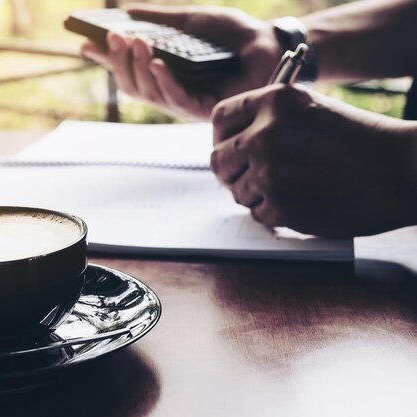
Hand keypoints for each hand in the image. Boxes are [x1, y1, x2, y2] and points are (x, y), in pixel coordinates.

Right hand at [80, 4, 281, 119]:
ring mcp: (185, 102)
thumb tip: (126, 12)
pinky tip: (157, 64)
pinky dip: (165, 82)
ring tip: (135, 42)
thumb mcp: (189, 20)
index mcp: (163, 72)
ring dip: (138, 68)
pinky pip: (178, 99)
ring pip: (150, 94)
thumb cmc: (230, 34)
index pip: (127, 69)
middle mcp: (169, 91)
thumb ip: (159, 19)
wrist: (266, 42)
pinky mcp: (204, 109)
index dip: (106, 60)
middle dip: (118, 62)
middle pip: (133, 85)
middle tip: (110, 38)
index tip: (85, 44)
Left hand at [210, 84, 416, 236]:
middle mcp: (264, 135)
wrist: (402, 170)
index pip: (220, 117)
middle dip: (231, 170)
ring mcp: (269, 172)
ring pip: (237, 191)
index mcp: (273, 102)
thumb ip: (269, 119)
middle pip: (218, 159)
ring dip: (256, 193)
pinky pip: (258, 214)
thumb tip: (233, 140)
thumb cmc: (362, 140)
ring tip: (288, 186)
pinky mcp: (280, 206)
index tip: (228, 145)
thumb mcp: (310, 109)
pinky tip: (300, 201)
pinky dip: (274, 213)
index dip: (222, 135)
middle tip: (249, 174)